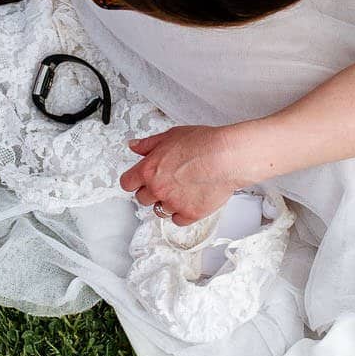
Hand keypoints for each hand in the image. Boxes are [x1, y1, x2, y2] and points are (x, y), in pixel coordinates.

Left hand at [120, 124, 252, 225]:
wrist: (227, 157)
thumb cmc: (203, 144)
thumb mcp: (171, 135)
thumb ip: (149, 144)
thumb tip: (134, 146)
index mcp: (149, 169)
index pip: (127, 183)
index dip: (133, 181)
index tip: (139, 180)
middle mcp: (158, 189)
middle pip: (142, 198)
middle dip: (151, 191)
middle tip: (165, 182)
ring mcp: (173, 203)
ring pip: (159, 211)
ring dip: (166, 202)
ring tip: (180, 189)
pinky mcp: (189, 214)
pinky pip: (177, 220)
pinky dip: (182, 213)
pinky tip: (190, 200)